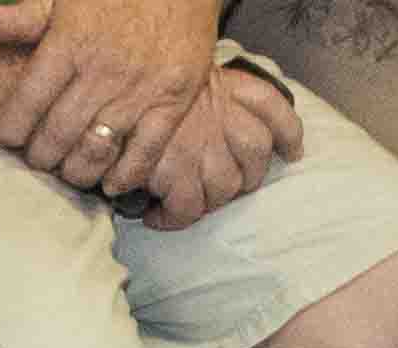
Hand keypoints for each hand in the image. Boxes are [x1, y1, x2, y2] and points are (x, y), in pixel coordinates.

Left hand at [0, 0, 220, 199]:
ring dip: (77, 172)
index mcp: (69, 43)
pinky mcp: (173, 101)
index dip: (9, 130)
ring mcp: (139, 89)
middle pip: (58, 134)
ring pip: (96, 150)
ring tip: (68, 173)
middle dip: (40, 157)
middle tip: (36, 160)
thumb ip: (19, 19)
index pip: (27, 102)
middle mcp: (101, 71)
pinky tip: (112, 184)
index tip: (5, 138)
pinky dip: (126, 175)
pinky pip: (145, 152)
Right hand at [130, 65, 304, 226]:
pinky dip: (174, 219)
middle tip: (217, 183)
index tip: (292, 153)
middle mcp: (221, 114)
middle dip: (245, 177)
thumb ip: (213, 97)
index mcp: (225, 86)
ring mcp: (201, 144)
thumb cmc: (143, 90)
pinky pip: (188, 209)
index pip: (271, 107)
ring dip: (209, 199)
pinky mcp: (176, 170)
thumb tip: (239, 135)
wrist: (105, 91)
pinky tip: (157, 216)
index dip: (289, 134)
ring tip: (185, 196)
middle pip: (255, 155)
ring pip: (226, 188)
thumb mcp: (183, 78)